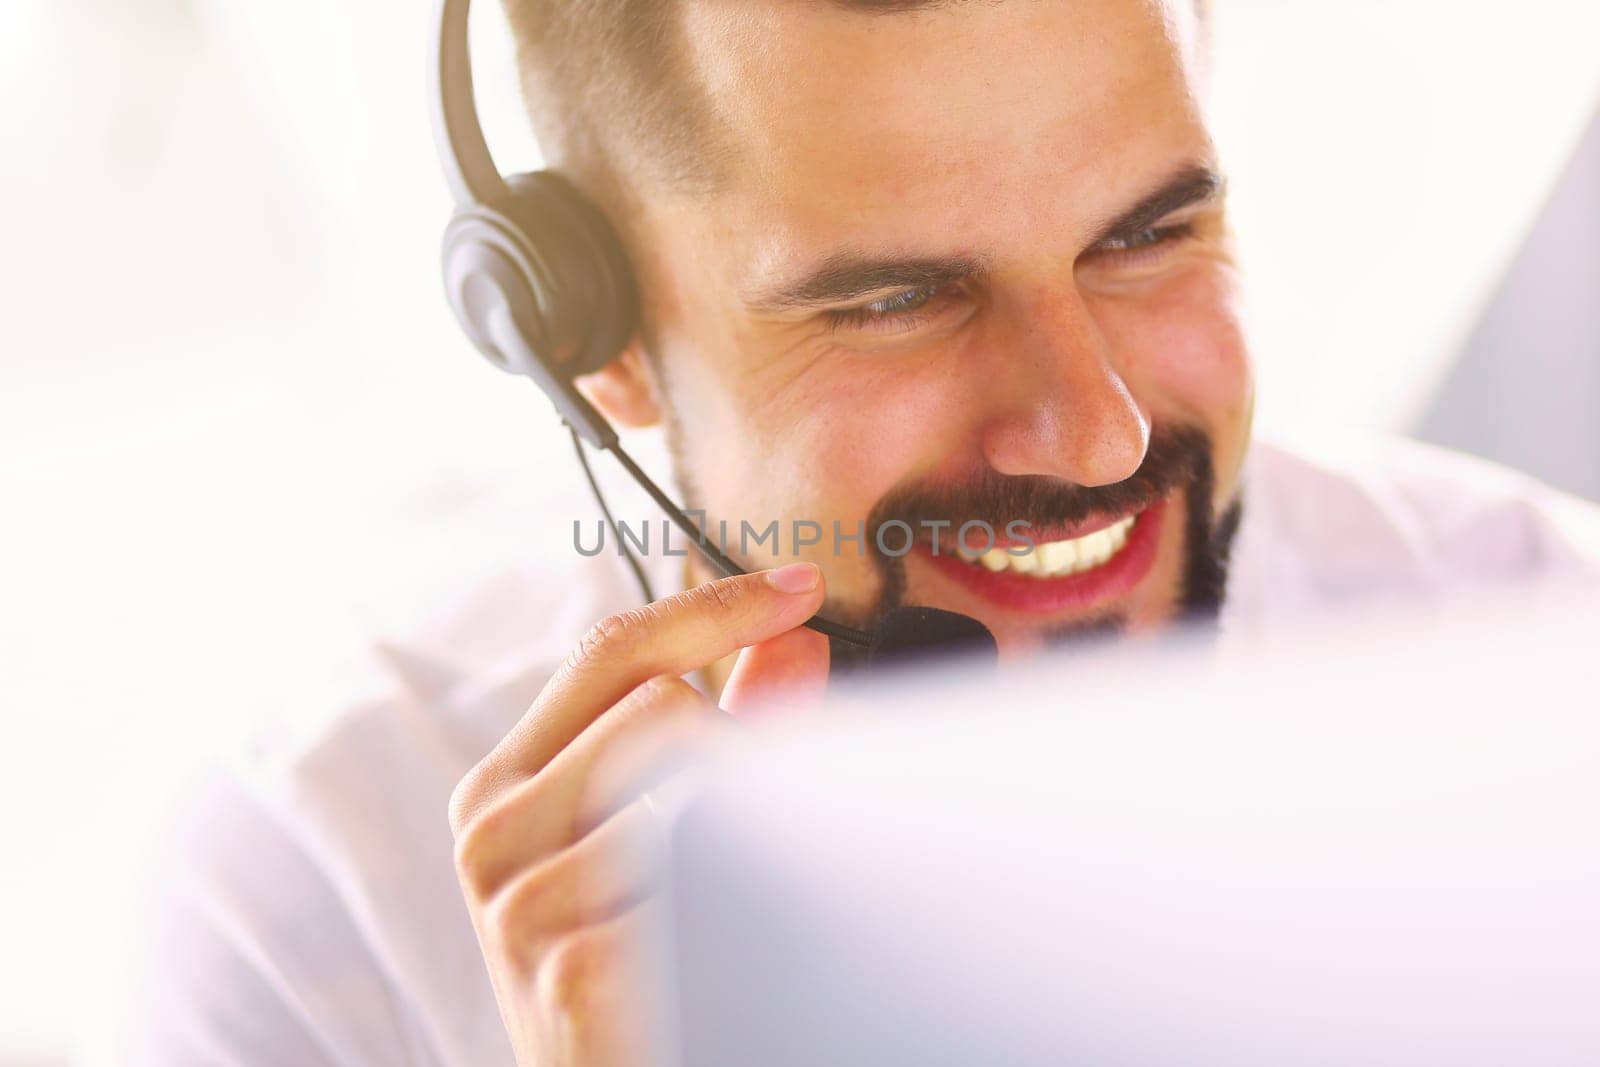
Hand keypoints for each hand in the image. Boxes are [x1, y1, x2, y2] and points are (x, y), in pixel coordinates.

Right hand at [448, 563, 829, 1064]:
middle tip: (752, 835)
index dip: (712, 608)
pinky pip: (706, 885)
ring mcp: (523, 905)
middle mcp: (492, 832)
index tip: (800, 587)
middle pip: (662, 709)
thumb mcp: (657, 839)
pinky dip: (742, 908)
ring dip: (743, 835)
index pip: (611, 651)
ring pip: (692, 786)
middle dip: (739, 750)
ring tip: (724, 908)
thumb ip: (729, 732)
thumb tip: (796, 641)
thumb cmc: (632, 966)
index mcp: (505, 785)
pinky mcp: (574, 971)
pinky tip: (715, 957)